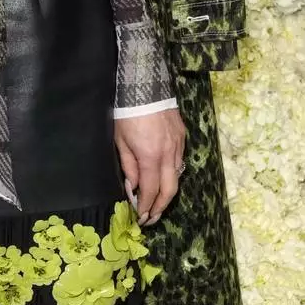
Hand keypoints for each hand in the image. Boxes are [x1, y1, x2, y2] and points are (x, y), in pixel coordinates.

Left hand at [113, 108, 185, 224]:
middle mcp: (169, 154)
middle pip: (169, 190)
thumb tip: (132, 187)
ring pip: (177, 177)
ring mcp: (179, 145)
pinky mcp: (183, 137)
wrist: (146, 86)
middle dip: (160, 207)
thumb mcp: (120, 141)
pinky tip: (164, 179)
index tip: (141, 217)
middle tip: (152, 218)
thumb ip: (128, 166)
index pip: (150, 190)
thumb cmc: (127, 113)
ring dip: (168, 193)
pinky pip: (180, 162)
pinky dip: (173, 175)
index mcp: (150, 156)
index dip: (146, 206)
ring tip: (157, 203)